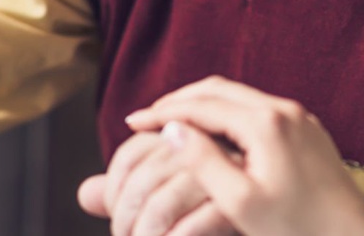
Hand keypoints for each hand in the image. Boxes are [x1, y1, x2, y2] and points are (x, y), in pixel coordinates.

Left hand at [76, 132, 236, 235]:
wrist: (277, 223)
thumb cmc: (218, 214)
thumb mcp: (167, 204)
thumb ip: (127, 198)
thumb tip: (85, 194)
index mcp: (188, 138)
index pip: (132, 154)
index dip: (114, 188)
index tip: (116, 218)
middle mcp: (205, 147)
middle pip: (143, 179)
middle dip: (125, 218)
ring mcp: (224, 174)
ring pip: (161, 205)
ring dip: (144, 235)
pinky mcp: (238, 205)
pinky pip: (190, 228)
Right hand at [124, 77, 363, 235]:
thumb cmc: (298, 228)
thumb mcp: (240, 202)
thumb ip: (203, 162)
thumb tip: (173, 131)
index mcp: (265, 123)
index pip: (201, 105)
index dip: (163, 113)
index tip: (131, 123)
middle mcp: (283, 109)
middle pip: (218, 90)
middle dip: (179, 101)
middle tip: (146, 118)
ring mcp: (298, 116)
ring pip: (238, 97)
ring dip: (202, 105)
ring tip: (172, 124)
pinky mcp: (307, 129)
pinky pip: (256, 108)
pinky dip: (226, 114)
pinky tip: (212, 134)